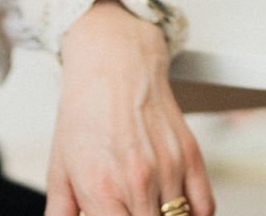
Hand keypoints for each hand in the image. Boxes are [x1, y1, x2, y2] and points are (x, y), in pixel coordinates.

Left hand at [49, 1, 213, 215]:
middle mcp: (138, 183)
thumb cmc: (85, 112)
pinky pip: (205, 207)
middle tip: (128, 208)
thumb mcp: (60, 167)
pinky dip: (196, 215)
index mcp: (101, 190)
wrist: (114, 64)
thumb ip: (60, 211)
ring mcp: (168, 169)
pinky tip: (178, 210)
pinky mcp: (190, 155)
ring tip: (148, 206)